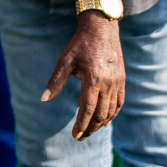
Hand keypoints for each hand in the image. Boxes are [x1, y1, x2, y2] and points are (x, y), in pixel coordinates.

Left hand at [42, 12, 124, 139]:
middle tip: (81, 138)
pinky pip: (120, 102)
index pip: (88, 109)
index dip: (81, 124)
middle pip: (101, 114)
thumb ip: (55, 82)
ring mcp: (118, 82)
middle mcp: (108, 83)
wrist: (101, 29)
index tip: (75, 135)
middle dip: (91, 128)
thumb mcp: (64, 60)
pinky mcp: (122, 80)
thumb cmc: (79, 44)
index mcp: (93, 79)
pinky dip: (113, 113)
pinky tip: (106, 120)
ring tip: (91, 131)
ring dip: (102, 123)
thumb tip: (43, 100)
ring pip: (112, 110)